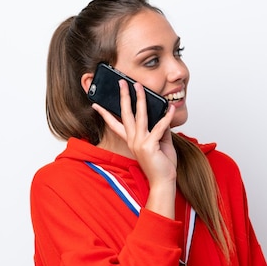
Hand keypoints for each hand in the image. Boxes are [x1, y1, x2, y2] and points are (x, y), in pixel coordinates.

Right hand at [93, 80, 176, 216]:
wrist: (163, 182)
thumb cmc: (162, 165)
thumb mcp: (160, 143)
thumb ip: (160, 129)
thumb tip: (164, 114)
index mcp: (132, 141)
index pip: (115, 125)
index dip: (105, 114)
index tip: (95, 104)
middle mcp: (133, 141)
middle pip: (125, 114)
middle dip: (123, 97)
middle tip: (121, 83)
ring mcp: (140, 143)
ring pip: (139, 116)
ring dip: (140, 99)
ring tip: (140, 86)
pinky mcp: (150, 146)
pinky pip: (159, 127)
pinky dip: (166, 117)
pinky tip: (171, 108)